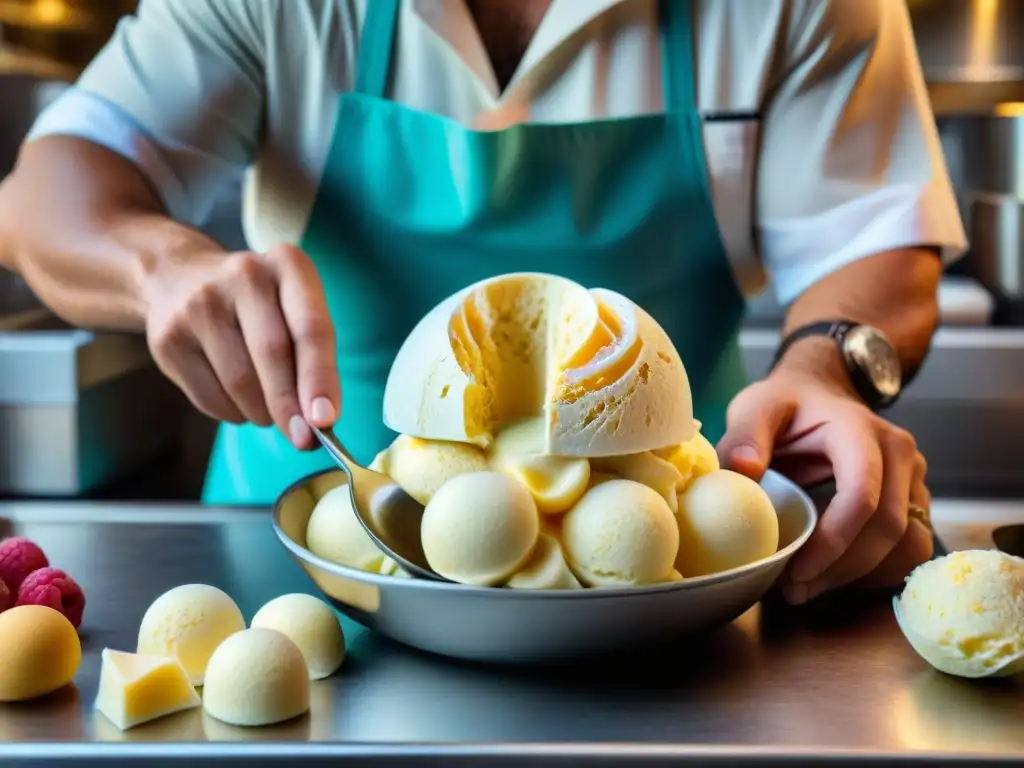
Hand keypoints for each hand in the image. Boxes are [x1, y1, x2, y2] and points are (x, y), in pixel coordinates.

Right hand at [145, 243, 339, 448]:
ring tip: (268, 409)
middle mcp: (243, 276)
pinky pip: (209, 398)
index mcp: (287, 265)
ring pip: (240, 382)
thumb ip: (313, 356)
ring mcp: (199, 304)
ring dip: (262, 412)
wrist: (179, 277)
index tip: (325, 419)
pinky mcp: (168, 338)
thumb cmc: (259, 305)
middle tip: (303, 438)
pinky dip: (233, 413)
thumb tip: (320, 420)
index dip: (320, 377)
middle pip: (272, 354)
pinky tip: (237, 400)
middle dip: (290, 405)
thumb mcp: (294, 307)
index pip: (310, 327)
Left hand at [716, 368, 932, 604]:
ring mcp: (913, 478)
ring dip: (862, 575)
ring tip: (811, 587)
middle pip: (889, 528)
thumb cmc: (788, 403)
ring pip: (908, 545)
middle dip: (842, 568)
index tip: (796, 571)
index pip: (862, 496)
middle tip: (796, 590)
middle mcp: (900, 454)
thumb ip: (745, 436)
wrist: (822, 392)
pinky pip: (911, 548)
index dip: (834, 541)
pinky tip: (835, 574)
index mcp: (860, 431)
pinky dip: (876, 570)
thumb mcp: (757, 407)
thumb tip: (742, 470)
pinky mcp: (914, 499)